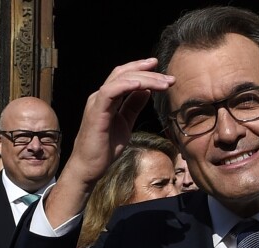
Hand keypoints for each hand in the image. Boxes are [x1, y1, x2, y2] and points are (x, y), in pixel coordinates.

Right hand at [46, 58, 174, 226]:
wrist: (89, 168)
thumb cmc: (104, 149)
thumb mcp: (125, 124)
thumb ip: (133, 107)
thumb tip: (146, 91)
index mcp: (107, 99)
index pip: (124, 76)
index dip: (141, 69)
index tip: (160, 69)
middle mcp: (100, 96)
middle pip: (124, 73)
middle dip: (148, 72)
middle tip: (170, 78)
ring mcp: (96, 102)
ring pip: (121, 79)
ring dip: (145, 79)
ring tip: (164, 84)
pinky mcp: (96, 111)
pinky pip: (111, 91)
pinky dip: (127, 85)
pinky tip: (143, 86)